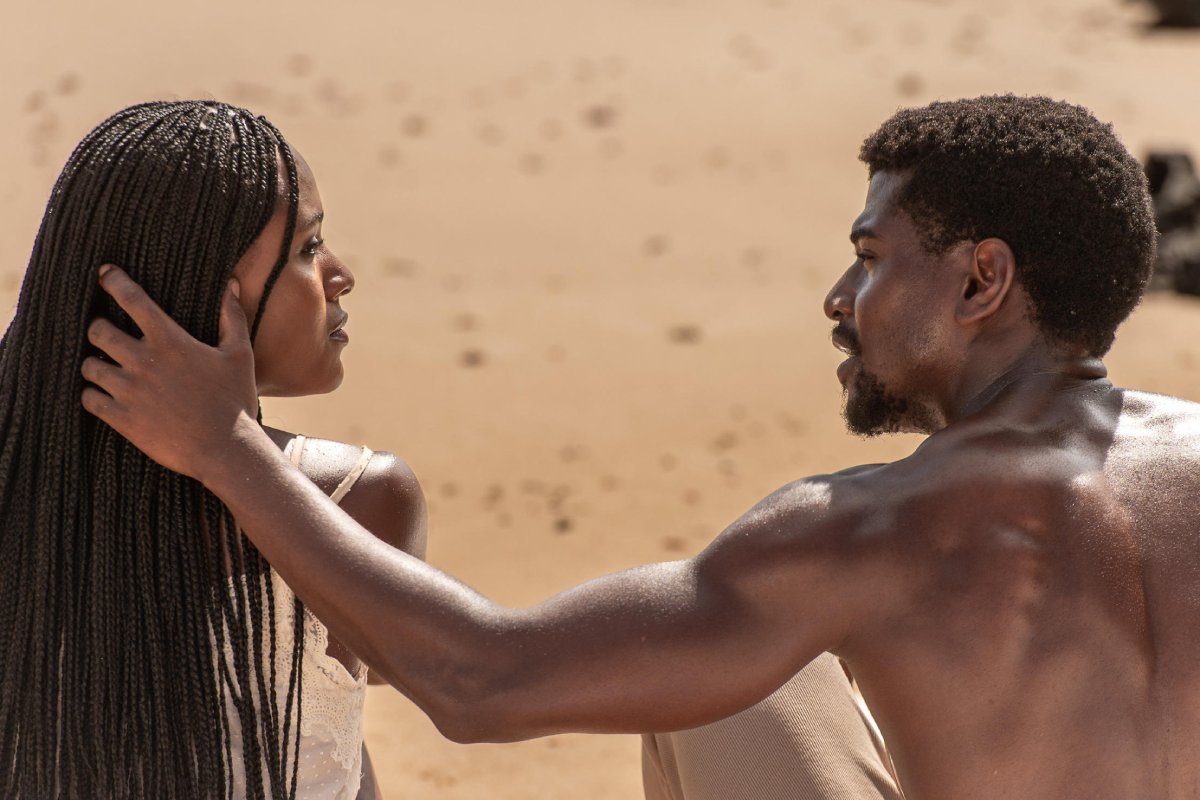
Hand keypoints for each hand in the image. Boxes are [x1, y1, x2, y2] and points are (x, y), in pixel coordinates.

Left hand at [81, 265, 259, 483]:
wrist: (226, 449)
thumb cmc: (234, 401)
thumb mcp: (240, 355)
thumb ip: (232, 317)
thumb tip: (231, 285)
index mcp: (170, 341)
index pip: (132, 299)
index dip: (114, 281)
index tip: (105, 274)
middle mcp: (144, 362)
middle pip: (98, 331)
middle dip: (99, 329)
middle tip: (107, 335)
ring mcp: (130, 391)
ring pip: (89, 366)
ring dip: (95, 364)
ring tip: (106, 369)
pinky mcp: (122, 418)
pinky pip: (89, 399)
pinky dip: (93, 395)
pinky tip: (104, 397)